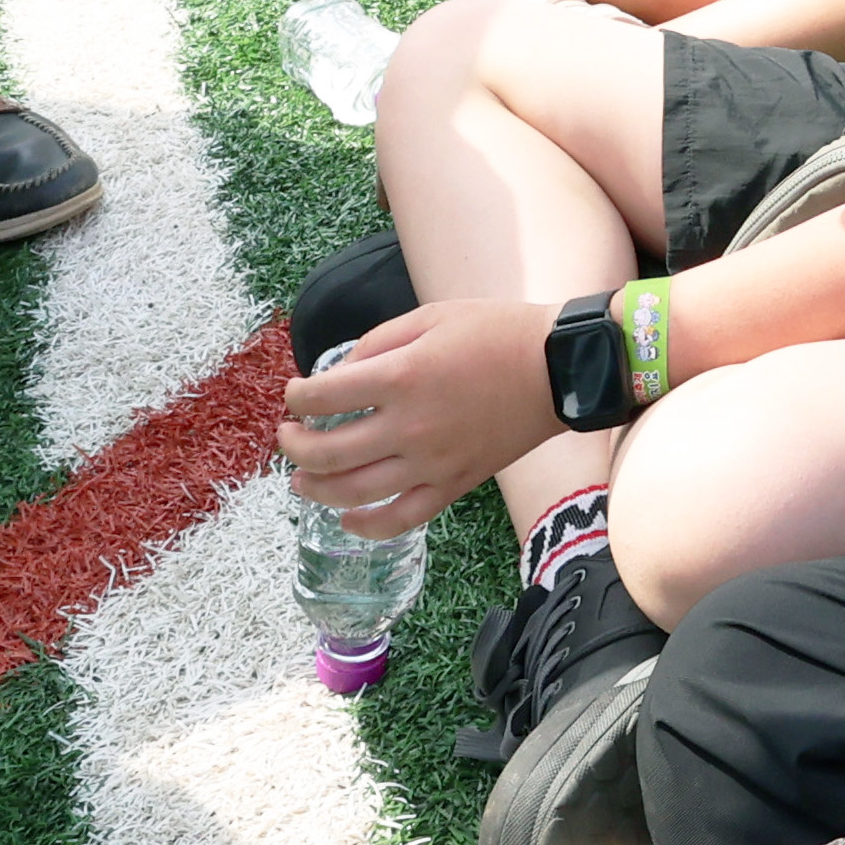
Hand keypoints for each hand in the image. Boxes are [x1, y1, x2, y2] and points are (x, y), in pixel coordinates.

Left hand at [275, 296, 564, 536]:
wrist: (557, 368)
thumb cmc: (494, 333)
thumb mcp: (428, 318)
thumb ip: (375, 344)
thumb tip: (339, 374)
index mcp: (399, 377)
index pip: (322, 398)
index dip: (297, 397)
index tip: (295, 395)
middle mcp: (409, 427)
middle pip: (327, 452)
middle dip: (295, 445)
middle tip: (288, 436)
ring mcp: (431, 463)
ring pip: (354, 492)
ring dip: (316, 488)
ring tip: (300, 480)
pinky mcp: (454, 485)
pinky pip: (403, 518)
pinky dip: (368, 526)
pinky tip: (346, 520)